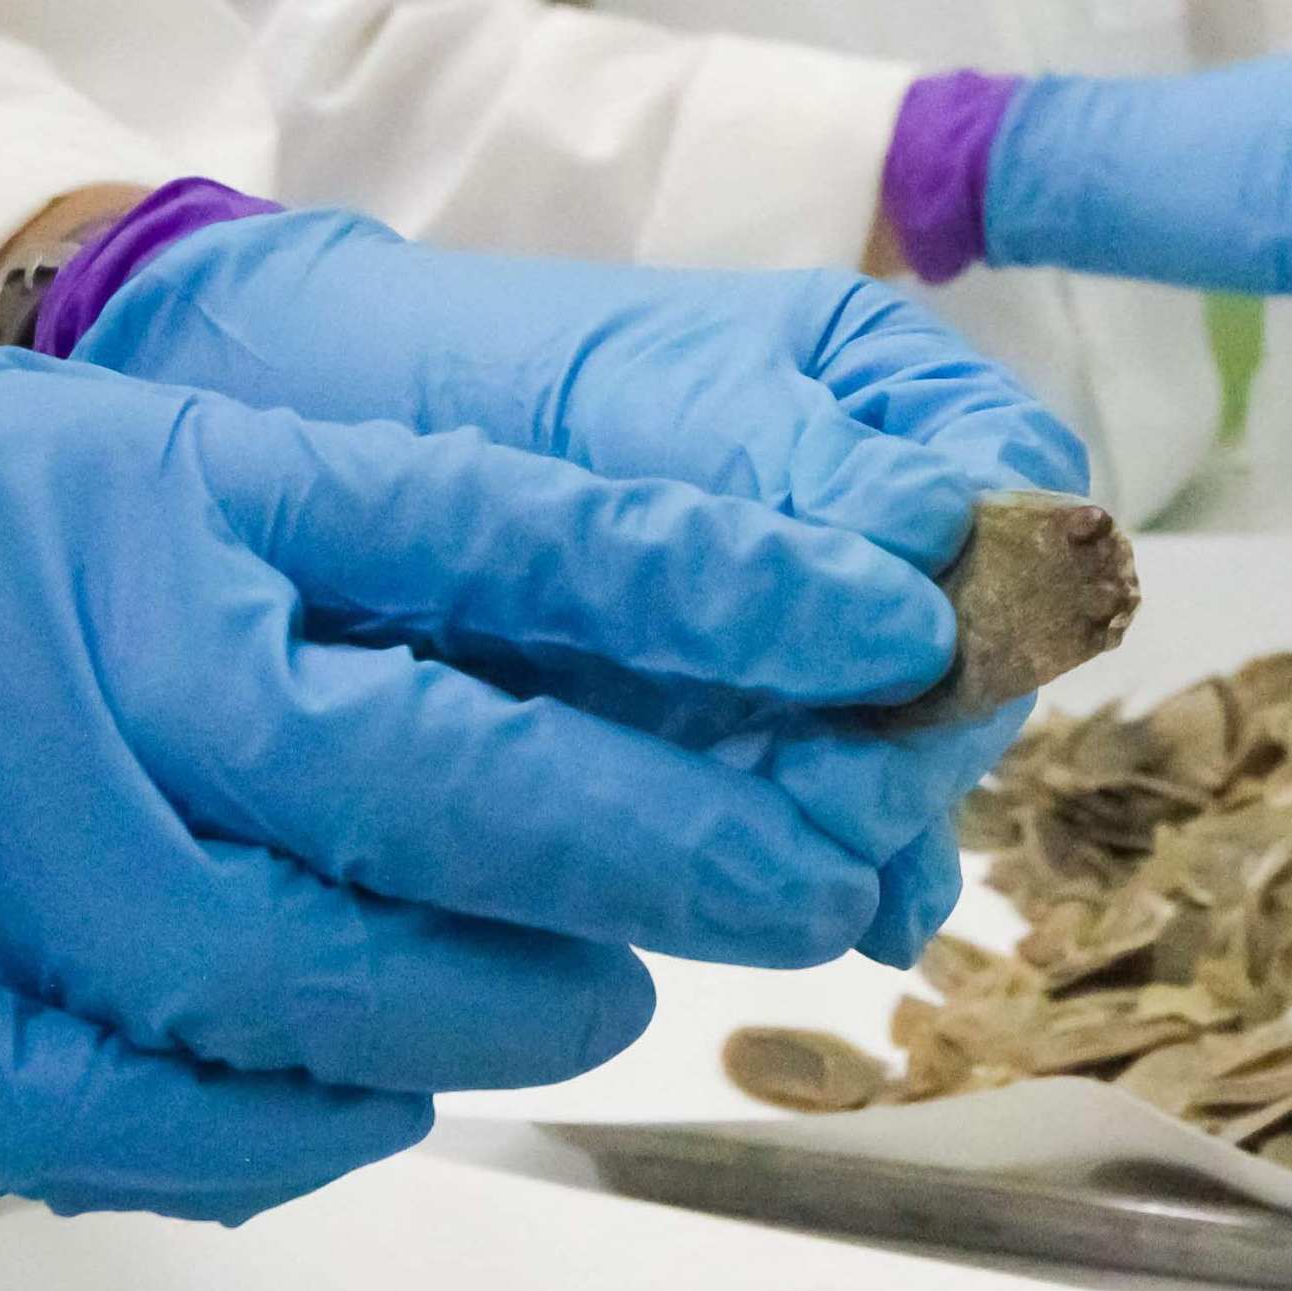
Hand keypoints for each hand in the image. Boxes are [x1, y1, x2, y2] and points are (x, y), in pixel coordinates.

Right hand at [0, 358, 958, 1217]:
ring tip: (601, 983)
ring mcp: (9, 880)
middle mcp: (104, 678)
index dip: (718, 590)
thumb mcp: (134, 453)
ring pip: (351, 991)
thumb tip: (646, 619)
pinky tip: (389, 1086)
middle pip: (460, 786)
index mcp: (169, 501)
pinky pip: (194, 1133)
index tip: (891, 632)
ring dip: (522, 999)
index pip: (499, 538)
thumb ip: (363, 535)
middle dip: (684, 844)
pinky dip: (325, 1123)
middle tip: (821, 879)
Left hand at [75, 212, 1081, 965]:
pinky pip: (822, 820)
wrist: (276, 445)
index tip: (923, 654)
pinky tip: (836, 915)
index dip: (1000, 575)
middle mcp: (863, 523)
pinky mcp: (728, 753)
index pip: (1015, 483)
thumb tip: (935, 540)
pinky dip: (833, 870)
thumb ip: (768, 460)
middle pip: (978, 643)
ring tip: (831, 880)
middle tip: (847, 802)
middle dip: (924, 730)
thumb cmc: (450, 375)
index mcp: (871, 393)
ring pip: (907, 748)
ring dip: (881, 818)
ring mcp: (799, 649)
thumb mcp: (619, 392)